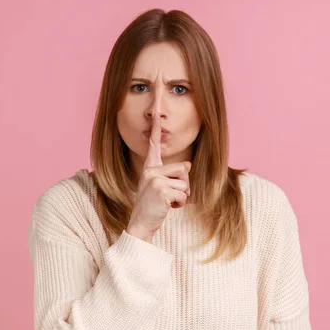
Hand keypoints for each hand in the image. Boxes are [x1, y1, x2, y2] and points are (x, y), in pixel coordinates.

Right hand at [126, 114, 190, 242]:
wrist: (140, 223)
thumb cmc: (152, 206)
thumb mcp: (160, 187)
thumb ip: (173, 174)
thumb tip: (188, 164)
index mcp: (149, 167)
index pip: (154, 144)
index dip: (156, 126)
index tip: (156, 106)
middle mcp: (150, 170)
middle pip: (183, 168)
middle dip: (183, 185)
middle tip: (170, 196)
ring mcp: (154, 179)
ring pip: (185, 183)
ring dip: (181, 197)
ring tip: (168, 203)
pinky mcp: (160, 190)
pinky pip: (182, 195)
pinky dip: (180, 205)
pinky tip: (168, 208)